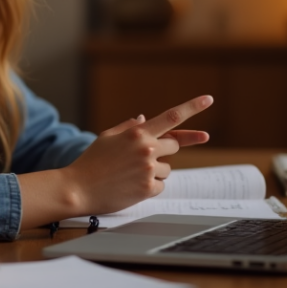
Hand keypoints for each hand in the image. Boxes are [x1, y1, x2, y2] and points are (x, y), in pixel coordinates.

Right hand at [63, 95, 212, 215]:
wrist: (77, 189)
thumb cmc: (91, 161)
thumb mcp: (107, 137)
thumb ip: (128, 127)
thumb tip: (143, 118)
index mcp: (138, 133)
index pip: (172, 117)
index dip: (192, 107)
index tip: (208, 99)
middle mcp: (147, 149)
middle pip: (173, 146)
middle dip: (163, 151)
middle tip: (142, 158)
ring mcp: (149, 169)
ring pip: (167, 168)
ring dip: (154, 171)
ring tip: (130, 175)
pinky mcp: (148, 189)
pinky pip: (161, 185)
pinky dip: (150, 187)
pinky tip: (131, 186)